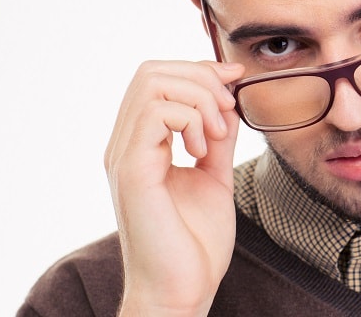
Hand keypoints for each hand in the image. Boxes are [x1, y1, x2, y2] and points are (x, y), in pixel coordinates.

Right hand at [104, 60, 245, 316]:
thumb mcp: (214, 174)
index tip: (235, 79)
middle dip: (201, 78)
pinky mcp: (131, 171)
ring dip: (199, 98)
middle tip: (227, 112)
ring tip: (215, 135)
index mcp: (142, 144)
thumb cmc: (194, 243)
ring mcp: (124, 156)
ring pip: (152, 83)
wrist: (182, 289)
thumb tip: (227, 98)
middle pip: (151, 70)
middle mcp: (126, 145)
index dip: (200, 69)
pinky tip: (201, 150)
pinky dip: (189, 119)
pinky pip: (155, 114)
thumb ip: (216, 136)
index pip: (158, 77)